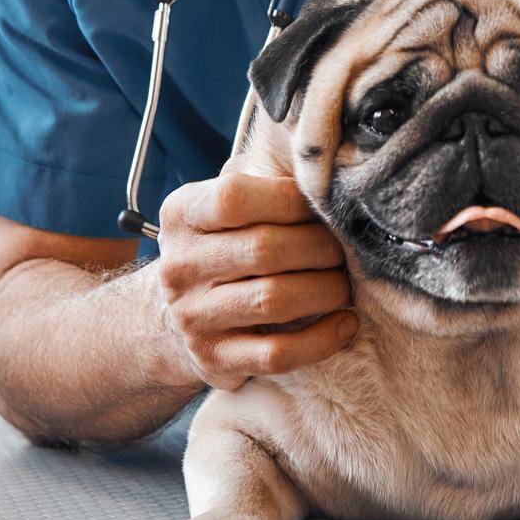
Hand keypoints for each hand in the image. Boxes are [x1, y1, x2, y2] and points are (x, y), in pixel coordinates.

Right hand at [155, 163, 356, 390]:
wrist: (172, 318)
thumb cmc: (223, 246)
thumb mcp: (223, 205)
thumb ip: (262, 179)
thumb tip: (325, 159)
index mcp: (182, 215)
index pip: (234, 196)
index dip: (291, 199)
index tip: (324, 205)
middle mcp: (179, 266)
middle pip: (265, 249)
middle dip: (321, 247)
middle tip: (346, 249)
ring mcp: (193, 316)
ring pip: (275, 300)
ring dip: (326, 290)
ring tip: (346, 284)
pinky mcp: (214, 359)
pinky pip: (277, 353)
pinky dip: (321, 339)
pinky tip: (344, 325)